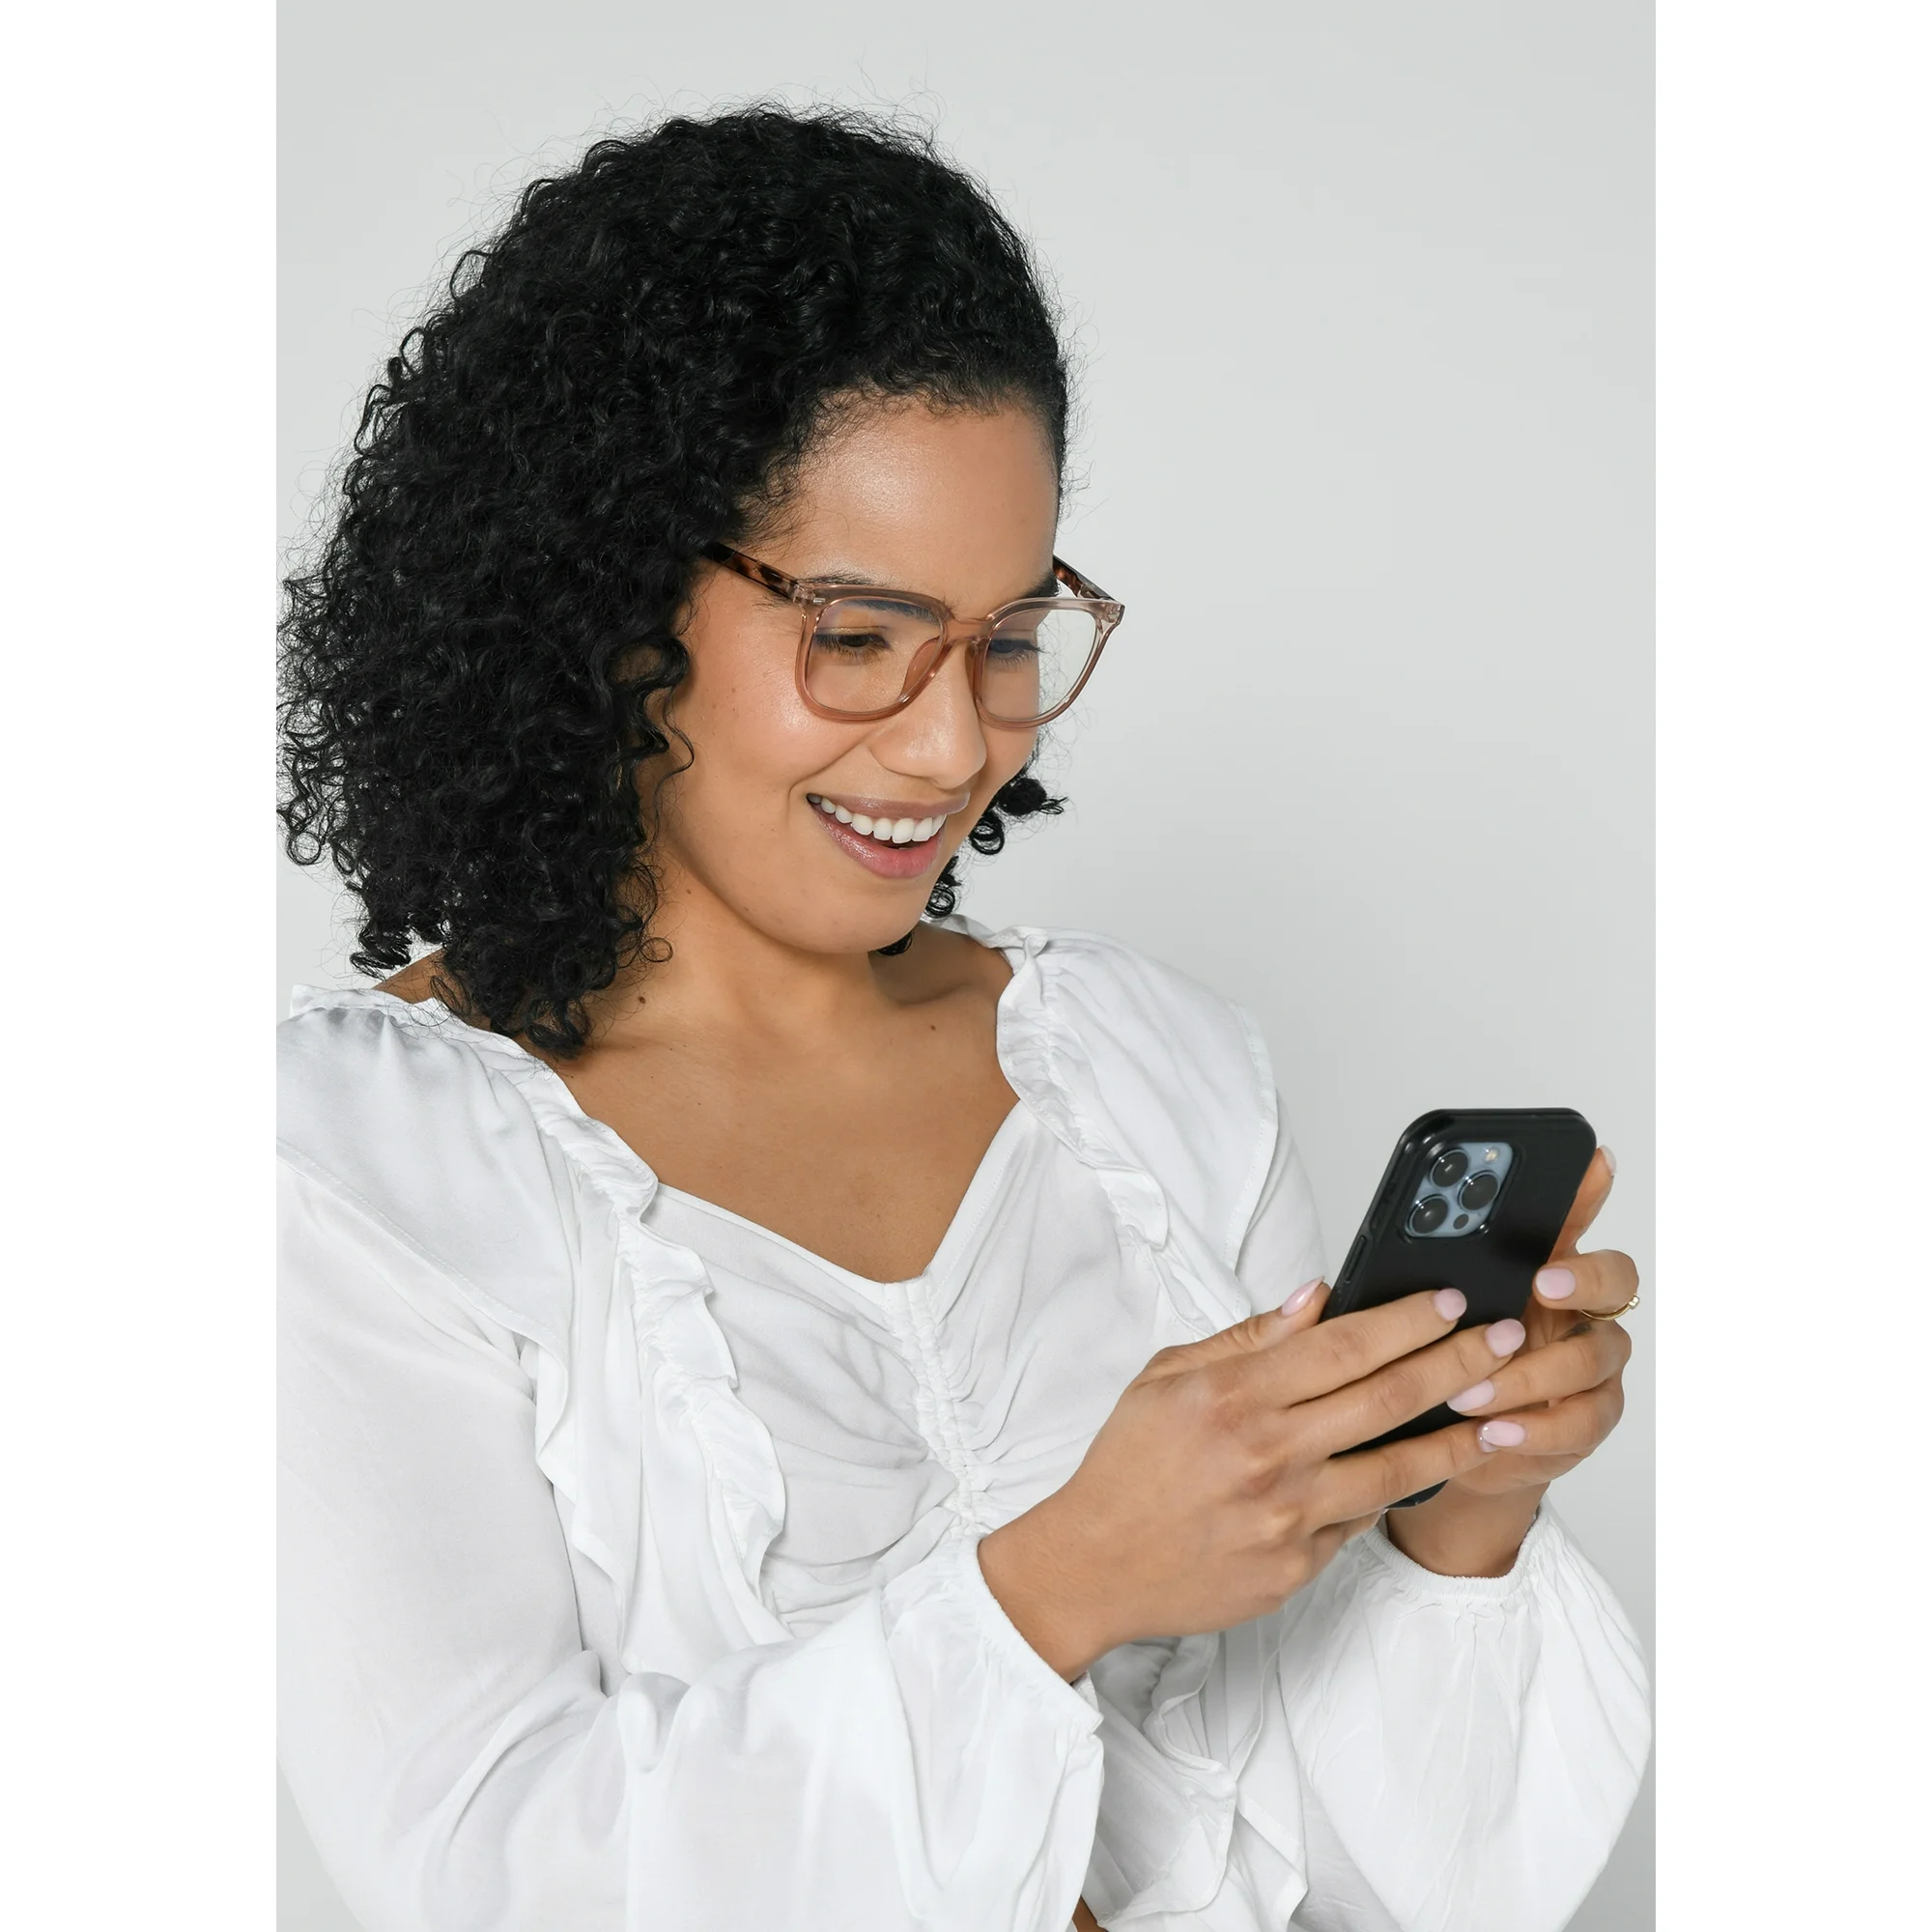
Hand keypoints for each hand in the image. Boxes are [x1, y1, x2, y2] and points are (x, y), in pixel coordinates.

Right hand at [978, 1281, 1529, 1678]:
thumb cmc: (1126, 1466)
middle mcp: (1269, 1454)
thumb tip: (1316, 1300)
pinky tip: (1427, 1465)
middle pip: (1387, 1397)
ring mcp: (1288, 1516)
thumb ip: (1247, 1339)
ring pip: (1397, 1466)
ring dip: (1458, 1434)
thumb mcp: (1167, 1378)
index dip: (1406, 1319)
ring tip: (1502, 1408)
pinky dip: (1396, 1488)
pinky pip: (1361, 1519)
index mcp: (1234, 1396)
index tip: (1449, 1300)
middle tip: (1505, 1337)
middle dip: (1458, 1360)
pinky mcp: (1298, 1567)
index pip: (1344, 1344)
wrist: (1094, 1565)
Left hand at [1386, 1148, 1636, 1572]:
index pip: (1572, 1216)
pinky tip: (1498, 1430)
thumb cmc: (1438, 1364)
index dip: (1588, 1189)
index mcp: (1538, 1267)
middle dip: (1582, 1276)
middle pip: (1615, 1277)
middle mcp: (1576, 1309)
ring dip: (1532, 1373)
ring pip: (1594, 1355)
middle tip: (1539, 1283)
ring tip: (1471, 1390)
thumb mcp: (1414, 1320)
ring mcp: (1590, 1362)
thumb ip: (1400, 1292)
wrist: (1457, 1442)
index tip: (1591, 1163)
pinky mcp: (1590, 1416)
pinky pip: (1586, 1419)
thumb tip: (1327, 1281)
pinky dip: (1539, 1426)